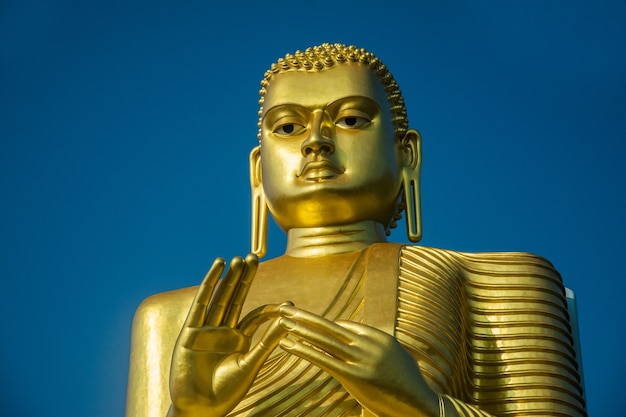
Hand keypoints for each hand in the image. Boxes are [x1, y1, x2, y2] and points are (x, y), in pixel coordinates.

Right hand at [168, 255, 287, 416]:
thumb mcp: (251, 364)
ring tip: (238, 259)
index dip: (271, 308)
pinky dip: (209, 284)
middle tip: (254, 257)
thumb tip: (287, 320)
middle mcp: (223, 331)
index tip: (289, 303)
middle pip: (236, 298)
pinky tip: (217, 267)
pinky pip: (201, 303)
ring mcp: (207, 329)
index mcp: (239, 340)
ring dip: (230, 278)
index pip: (256, 316)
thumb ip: (267, 342)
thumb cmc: (226, 392)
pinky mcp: (191, 331)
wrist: (200, 408)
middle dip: (244, 278)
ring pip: (220, 297)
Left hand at [277, 305, 439, 416]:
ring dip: (300, 329)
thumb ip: (374, 347)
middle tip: (284, 307)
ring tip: (282, 321)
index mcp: (377, 337)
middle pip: (329, 326)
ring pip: (324, 340)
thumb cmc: (407, 383)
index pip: (344, 326)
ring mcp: (361, 359)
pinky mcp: (354, 377)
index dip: (323, 325)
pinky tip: (289, 344)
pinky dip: (304, 350)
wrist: (420, 403)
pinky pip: (324, 359)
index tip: (305, 320)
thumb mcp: (393, 357)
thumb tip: (357, 341)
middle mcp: (368, 344)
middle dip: (304, 317)